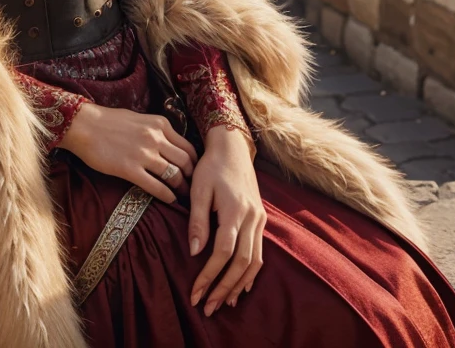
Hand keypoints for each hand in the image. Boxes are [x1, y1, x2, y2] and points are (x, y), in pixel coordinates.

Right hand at [60, 103, 198, 203]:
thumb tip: (169, 144)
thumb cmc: (109, 121)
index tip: (193, 171)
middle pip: (185, 162)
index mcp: (160, 124)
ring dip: (181, 188)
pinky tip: (170, 200)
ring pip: (173, 175)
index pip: (187, 146)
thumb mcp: (140, 118)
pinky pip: (156, 186)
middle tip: (191, 187)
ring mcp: (144, 154)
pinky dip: (167, 195)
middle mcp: (156, 138)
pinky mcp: (130, 169)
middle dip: (191, 177)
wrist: (85, 125)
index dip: (194, 162)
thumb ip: (156, 130)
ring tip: (183, 196)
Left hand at [188, 126, 266, 315]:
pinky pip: (259, 253)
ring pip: (254, 262)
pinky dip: (250, 273)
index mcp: (235, 210)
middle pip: (241, 263)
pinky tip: (240, 286)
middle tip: (207, 307)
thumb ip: (197, 220)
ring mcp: (259, 219)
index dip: (209, 275)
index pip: (223, 252)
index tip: (195, 292)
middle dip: (223, 288)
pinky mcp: (261, 219)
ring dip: (238, 285)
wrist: (233, 148)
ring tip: (223, 302)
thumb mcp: (199, 189)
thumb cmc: (211, 167)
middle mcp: (251, 218)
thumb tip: (193, 252)